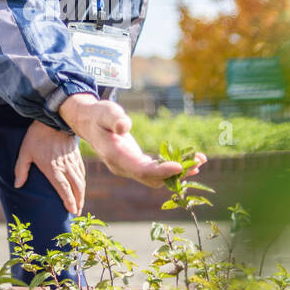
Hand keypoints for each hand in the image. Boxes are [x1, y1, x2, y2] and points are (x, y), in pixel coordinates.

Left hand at [14, 119, 86, 214]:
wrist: (53, 118)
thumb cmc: (37, 135)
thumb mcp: (25, 151)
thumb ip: (21, 169)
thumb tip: (17, 185)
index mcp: (53, 168)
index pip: (64, 189)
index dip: (69, 201)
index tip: (72, 211)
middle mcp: (65, 166)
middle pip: (76, 187)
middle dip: (78, 201)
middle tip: (77, 212)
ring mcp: (72, 160)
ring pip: (81, 180)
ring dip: (82, 193)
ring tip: (80, 203)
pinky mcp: (76, 155)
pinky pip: (82, 171)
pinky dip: (83, 181)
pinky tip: (81, 186)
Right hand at [58, 94, 206, 188]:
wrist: (89, 124)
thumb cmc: (98, 115)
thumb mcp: (104, 111)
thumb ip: (114, 118)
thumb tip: (125, 127)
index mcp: (115, 156)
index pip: (140, 169)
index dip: (161, 171)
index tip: (180, 166)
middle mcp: (123, 167)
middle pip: (151, 178)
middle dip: (176, 174)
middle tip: (198, 163)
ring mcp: (129, 168)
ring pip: (155, 178)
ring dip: (178, 172)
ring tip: (200, 161)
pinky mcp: (135, 165)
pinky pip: (155, 172)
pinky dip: (172, 167)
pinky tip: (189, 159)